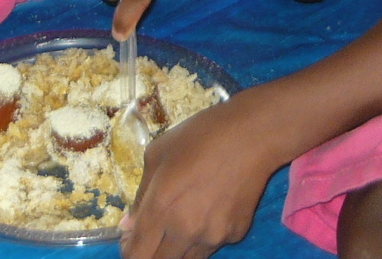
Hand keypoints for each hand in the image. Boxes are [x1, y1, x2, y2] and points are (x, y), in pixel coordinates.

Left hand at [119, 92, 277, 258]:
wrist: (252, 136)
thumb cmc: (200, 136)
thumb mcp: (157, 153)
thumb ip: (140, 195)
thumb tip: (129, 226)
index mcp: (161, 208)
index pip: (136, 254)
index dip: (130, 250)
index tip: (132, 239)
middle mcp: (185, 231)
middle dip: (152, 253)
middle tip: (155, 234)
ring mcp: (212, 237)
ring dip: (177, 250)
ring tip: (183, 219)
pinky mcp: (234, 235)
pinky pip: (211, 245)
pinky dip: (204, 237)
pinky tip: (211, 208)